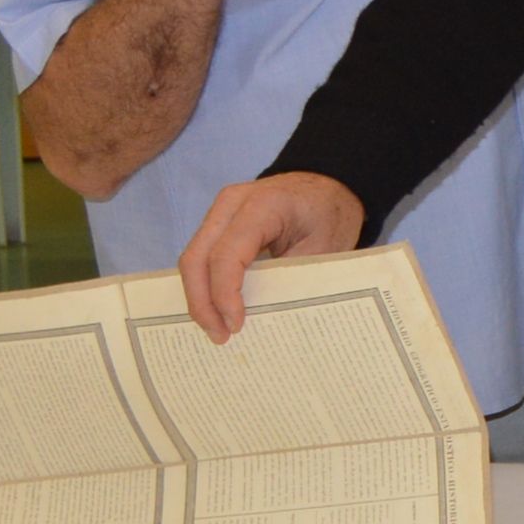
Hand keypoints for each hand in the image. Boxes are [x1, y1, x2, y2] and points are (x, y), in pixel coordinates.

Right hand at [176, 173, 364, 341]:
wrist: (328, 188)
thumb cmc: (329, 216)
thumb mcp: (321, 251)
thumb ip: (289, 280)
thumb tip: (261, 318)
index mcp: (262, 205)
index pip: (226, 254)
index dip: (224, 294)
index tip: (236, 325)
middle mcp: (231, 204)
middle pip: (197, 257)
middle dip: (202, 302)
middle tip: (219, 336)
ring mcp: (221, 211)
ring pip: (194, 259)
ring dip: (201, 297)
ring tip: (218, 329)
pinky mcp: (219, 224)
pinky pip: (203, 257)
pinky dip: (206, 286)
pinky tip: (217, 310)